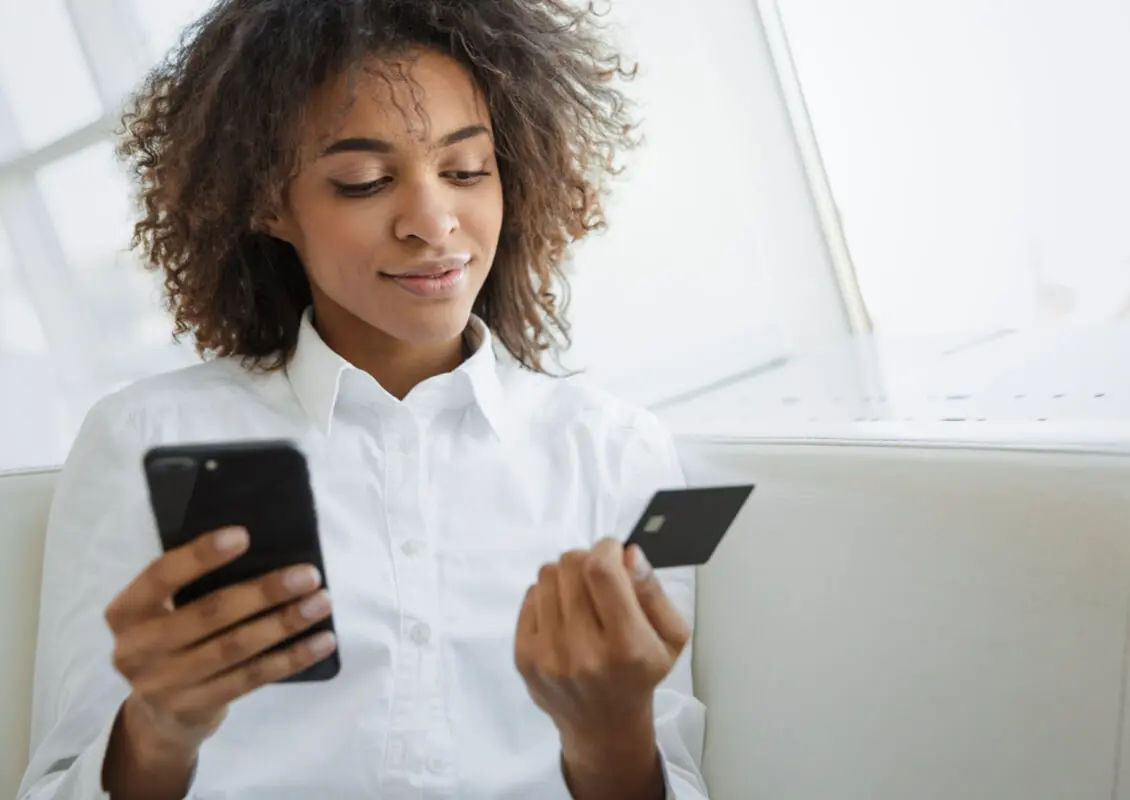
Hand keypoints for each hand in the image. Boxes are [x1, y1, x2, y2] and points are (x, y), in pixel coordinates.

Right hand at [101, 527, 335, 795]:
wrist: (158, 715)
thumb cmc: (173, 637)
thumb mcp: (164, 611)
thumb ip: (193, 585)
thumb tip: (262, 548)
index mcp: (126, 612)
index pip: (160, 576)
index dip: (200, 556)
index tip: (243, 535)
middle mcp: (136, 649)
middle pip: (209, 613)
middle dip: (264, 592)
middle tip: (309, 575)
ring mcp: (164, 684)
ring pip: (235, 648)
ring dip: (284, 623)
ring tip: (321, 603)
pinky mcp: (196, 707)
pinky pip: (251, 678)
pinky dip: (291, 658)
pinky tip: (321, 641)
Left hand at [514, 540, 689, 798]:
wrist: (603, 726)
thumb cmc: (639, 675)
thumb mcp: (669, 638)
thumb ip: (653, 591)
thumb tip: (630, 554)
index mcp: (626, 647)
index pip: (602, 572)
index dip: (607, 549)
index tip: (614, 552)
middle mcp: (583, 652)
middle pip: (571, 566)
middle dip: (588, 559)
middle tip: (600, 576)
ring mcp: (548, 656)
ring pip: (548, 575)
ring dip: (567, 576)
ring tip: (582, 597)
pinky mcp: (524, 657)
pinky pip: (530, 596)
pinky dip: (548, 595)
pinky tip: (564, 615)